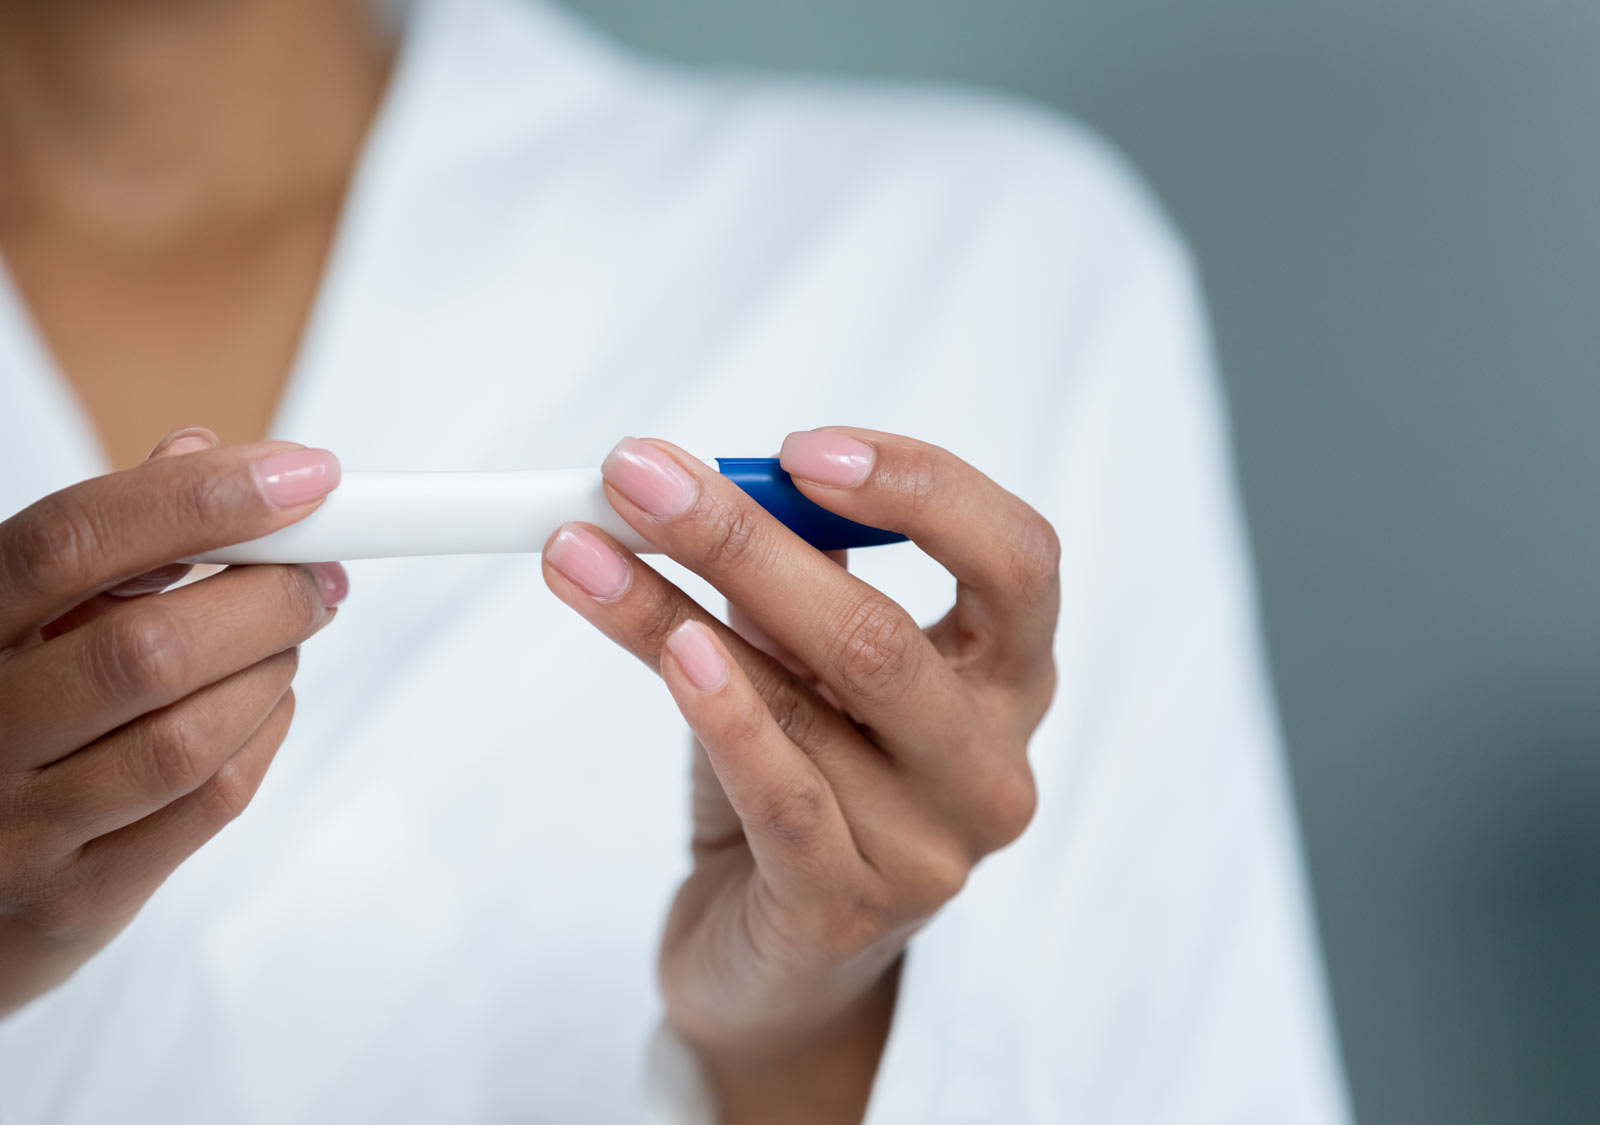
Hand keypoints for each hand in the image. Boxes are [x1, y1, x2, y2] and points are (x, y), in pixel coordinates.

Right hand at [0, 428, 348, 1124]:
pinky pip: (207, 805)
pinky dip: (262, 737)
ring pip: (190, 737)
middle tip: (318, 570)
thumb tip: (206, 453)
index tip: (303, 475)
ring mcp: (2, 836)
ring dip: (273, 669)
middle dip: (267, 595)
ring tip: (289, 637)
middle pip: (147, 649)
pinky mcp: (70, 904)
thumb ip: (85, 547)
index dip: (198, 500)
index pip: (64, 542)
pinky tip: (263, 705)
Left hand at [541, 429, 1055, 1122]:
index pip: (1017, 559)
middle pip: (883, 632)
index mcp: (1008, 681)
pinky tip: (670, 652)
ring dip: (675, 611)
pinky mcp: (845, 910)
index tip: (796, 448)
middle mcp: (989, 765)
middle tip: (636, 475)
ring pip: (807, 703)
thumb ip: (788, 579)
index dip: (920, 489)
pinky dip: (720, 714)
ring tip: (582, 549)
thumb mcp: (808, 668)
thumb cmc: (802, 785)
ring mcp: (929, 849)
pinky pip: (778, 793)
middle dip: (745, 539)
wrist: (772, 963)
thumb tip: (696, 476)